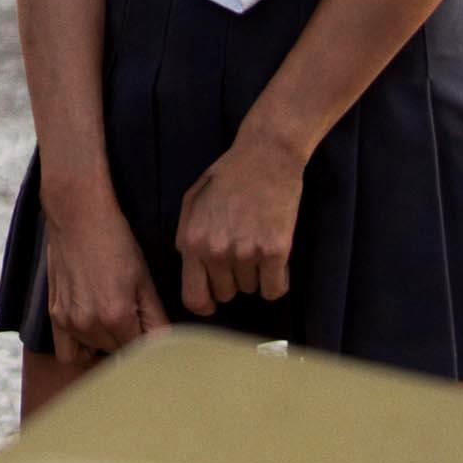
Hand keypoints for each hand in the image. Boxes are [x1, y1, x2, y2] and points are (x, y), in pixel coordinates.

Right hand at [41, 197, 167, 363]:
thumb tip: (167, 348)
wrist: (77, 216)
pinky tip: (91, 328)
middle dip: (131, 343)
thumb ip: (156, 320)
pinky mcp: (54, 315)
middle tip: (135, 317)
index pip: (143, 353)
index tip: (154, 333)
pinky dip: (82, 348)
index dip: (152, 345)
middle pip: (120, 354)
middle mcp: (90, 325)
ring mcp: (69, 322)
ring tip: (112, 316)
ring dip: (108, 343)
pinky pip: (68, 352)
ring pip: (96, 353)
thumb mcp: (145, 280)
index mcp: (117, 317)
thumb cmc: (115, 242)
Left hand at [174, 127, 302, 316]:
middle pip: (225, 295)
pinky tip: (274, 264)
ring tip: (255, 246)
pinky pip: (275, 289)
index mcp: (192, 241)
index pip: (193, 297)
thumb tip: (188, 265)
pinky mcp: (276, 251)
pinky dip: (276, 282)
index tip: (212, 301)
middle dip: (231, 282)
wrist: (265, 157)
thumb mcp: (191, 203)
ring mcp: (247, 253)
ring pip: (251, 290)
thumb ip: (185, 237)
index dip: (204, 304)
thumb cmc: (226, 177)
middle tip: (239, 256)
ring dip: (254, 276)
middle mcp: (217, 252)